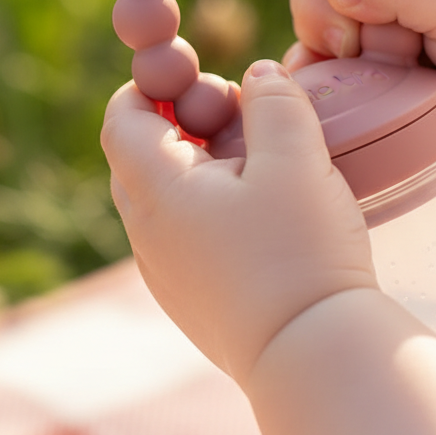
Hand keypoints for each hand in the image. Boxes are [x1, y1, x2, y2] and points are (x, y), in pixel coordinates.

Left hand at [101, 60, 376, 383]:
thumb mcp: (296, 159)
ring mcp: (165, 273)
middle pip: (143, 155)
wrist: (313, 359)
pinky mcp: (190, 301)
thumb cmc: (301, 253)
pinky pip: (185, 235)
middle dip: (187, 124)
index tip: (202, 78)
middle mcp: (145, 233)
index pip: (123, 118)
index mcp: (155, 190)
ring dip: (204, 168)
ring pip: (167, 197)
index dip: (154, 87)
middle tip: (243, 118)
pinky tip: (265, 217)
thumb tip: (258, 75)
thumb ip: (274, 103)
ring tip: (263, 168)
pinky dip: (213, 208)